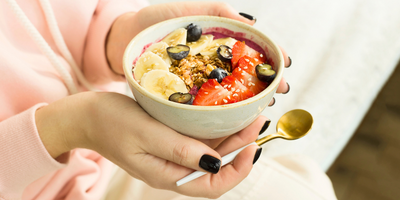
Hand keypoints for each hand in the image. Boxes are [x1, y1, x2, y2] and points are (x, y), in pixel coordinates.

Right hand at [35, 91, 267, 197]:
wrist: (87, 116)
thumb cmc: (111, 123)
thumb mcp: (145, 134)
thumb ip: (179, 150)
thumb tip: (216, 164)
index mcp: (167, 175)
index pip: (211, 186)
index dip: (238, 170)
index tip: (253, 146)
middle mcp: (174, 169)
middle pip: (217, 167)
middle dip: (241, 147)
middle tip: (257, 121)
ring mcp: (172, 155)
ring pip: (211, 153)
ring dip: (232, 138)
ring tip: (249, 116)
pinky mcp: (170, 141)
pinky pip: (199, 140)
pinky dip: (216, 129)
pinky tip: (226, 115)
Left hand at [106, 2, 290, 102]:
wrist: (123, 39)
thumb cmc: (155, 20)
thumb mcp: (190, 10)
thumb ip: (219, 11)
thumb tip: (252, 24)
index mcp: (217, 44)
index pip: (251, 52)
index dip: (269, 58)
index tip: (284, 65)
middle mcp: (212, 64)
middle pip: (246, 75)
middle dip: (266, 83)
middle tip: (279, 91)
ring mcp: (200, 81)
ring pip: (231, 92)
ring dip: (251, 99)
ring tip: (264, 105)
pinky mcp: (185, 96)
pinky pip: (207, 105)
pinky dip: (223, 111)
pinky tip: (237, 116)